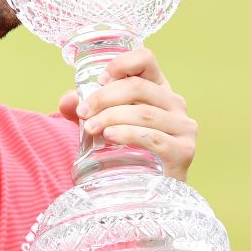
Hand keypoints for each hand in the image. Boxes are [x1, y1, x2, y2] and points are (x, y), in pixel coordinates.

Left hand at [58, 48, 196, 180]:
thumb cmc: (128, 151)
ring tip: (91, 129)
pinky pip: (153, 137)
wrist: (151, 191)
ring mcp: (183, 127)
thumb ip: (85, 111)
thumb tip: (67, 101)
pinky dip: (128, 134)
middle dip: (104, 97)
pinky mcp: (183, 151)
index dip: (121, 63)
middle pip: (138, 86)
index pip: (145, 59)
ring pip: (143, 112)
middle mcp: (175, 103)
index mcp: (158, 88)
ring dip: (111, 117)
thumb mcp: (105, 124)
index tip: (100, 80)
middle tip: (84, 113)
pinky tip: (110, 138)